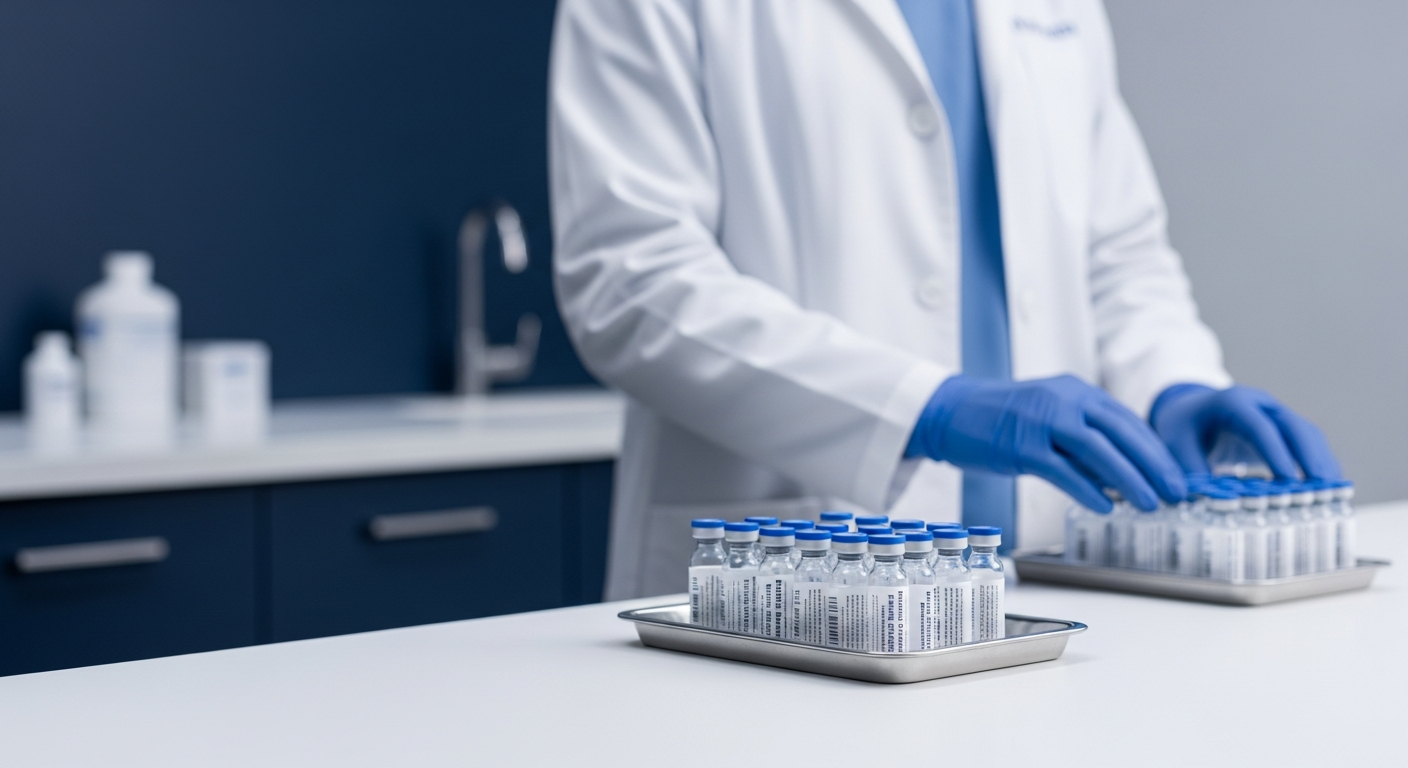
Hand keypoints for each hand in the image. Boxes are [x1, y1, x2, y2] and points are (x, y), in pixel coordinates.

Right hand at [906, 374, 1186, 512]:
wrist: (950, 411)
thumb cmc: (999, 419)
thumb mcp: (1049, 417)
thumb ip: (1082, 440)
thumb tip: (1119, 476)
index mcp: (1076, 392)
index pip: (1127, 422)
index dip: (1155, 451)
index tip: (1175, 475)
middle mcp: (1064, 401)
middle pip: (1121, 434)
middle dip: (1154, 465)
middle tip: (1177, 492)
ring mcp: (1042, 421)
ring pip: (1098, 450)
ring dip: (1129, 479)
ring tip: (1150, 503)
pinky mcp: (1021, 445)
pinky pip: (1063, 469)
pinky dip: (1087, 488)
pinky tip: (1105, 506)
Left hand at [1150, 384, 1341, 480]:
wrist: (1188, 409)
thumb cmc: (1182, 426)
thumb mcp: (1174, 444)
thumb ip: (1188, 470)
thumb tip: (1201, 502)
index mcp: (1232, 402)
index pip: (1258, 426)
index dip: (1275, 451)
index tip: (1288, 478)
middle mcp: (1259, 404)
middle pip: (1292, 426)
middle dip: (1310, 456)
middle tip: (1324, 486)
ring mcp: (1275, 413)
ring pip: (1306, 433)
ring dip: (1321, 460)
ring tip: (1334, 491)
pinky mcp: (1283, 428)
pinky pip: (1306, 442)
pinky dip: (1318, 462)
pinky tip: (1328, 486)